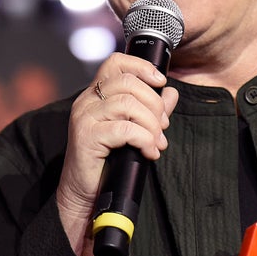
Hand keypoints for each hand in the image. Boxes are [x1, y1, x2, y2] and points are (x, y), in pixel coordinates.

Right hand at [56, 53, 178, 255]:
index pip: (116, 62)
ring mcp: (84, 117)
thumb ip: (152, 110)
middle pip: (128, 83)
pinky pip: (124, 129)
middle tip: (163, 127)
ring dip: (151, 124)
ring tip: (157, 142)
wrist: (85, 193)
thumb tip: (172, 93)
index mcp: (96, 94)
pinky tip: (150, 152)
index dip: (141, 66)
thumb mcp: (134, 130)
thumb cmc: (109, 160)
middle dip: (154, 104)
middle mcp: (86, 101)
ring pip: (128, 104)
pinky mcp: (86, 137)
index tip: (161, 82)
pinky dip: (144, 140)